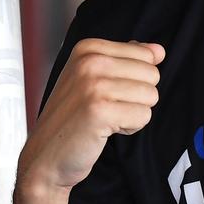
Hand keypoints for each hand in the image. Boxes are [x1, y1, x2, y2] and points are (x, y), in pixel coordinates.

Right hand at [17, 38, 163, 198]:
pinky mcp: (100, 110)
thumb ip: (126, 60)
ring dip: (133, 113)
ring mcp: (93, 84)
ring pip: (150, 95)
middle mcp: (89, 61)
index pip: (146, 55)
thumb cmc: (71, 119)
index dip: (134, 79)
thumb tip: (158, 51)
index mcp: (88, 48)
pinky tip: (105, 130)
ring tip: (105, 119)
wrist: (45, 156)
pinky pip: (143, 116)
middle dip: (137, 97)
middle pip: (152, 75)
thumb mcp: (92, 78)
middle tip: (106, 108)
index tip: (106, 92)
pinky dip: (130, 128)